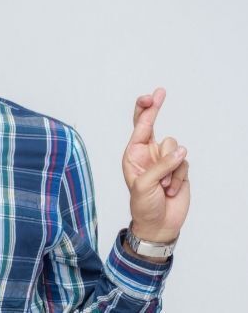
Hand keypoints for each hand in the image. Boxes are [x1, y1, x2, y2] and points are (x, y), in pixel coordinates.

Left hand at [122, 88, 189, 243]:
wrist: (159, 224)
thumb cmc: (143, 205)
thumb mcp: (144, 184)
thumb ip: (161, 166)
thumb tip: (180, 151)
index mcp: (133, 154)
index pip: (138, 128)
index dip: (145, 110)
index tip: (151, 96)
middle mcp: (147, 153)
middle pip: (154, 126)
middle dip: (155, 110)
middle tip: (159, 93)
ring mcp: (164, 160)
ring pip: (173, 147)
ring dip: (169, 168)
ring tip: (162, 186)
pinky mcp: (179, 169)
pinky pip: (184, 163)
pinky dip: (178, 178)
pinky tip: (171, 190)